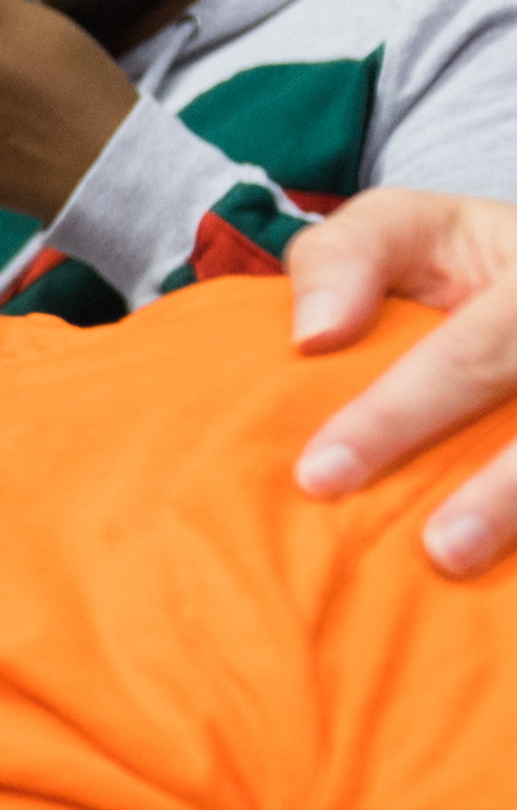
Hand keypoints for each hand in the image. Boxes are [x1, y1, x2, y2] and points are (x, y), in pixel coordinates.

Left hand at [289, 189, 516, 573]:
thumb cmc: (466, 262)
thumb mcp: (408, 230)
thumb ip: (346, 258)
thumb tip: (313, 335)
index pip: (468, 354)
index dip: (395, 416)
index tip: (319, 475)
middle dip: (500, 491)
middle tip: (436, 550)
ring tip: (470, 566)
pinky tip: (511, 579)